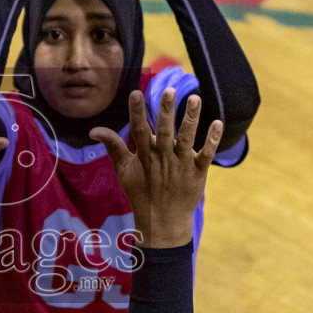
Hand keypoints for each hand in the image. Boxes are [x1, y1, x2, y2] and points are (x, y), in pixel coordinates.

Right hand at [90, 89, 220, 249]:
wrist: (162, 222)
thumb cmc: (141, 193)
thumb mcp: (123, 171)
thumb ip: (113, 147)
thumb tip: (94, 130)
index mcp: (144, 155)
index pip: (138, 130)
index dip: (136, 112)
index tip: (136, 93)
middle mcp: (163, 157)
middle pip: (164, 130)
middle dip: (166, 110)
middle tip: (170, 90)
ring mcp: (182, 164)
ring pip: (187, 138)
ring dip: (191, 118)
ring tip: (195, 98)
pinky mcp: (198, 173)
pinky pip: (207, 154)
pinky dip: (212, 140)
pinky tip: (217, 122)